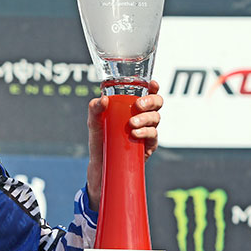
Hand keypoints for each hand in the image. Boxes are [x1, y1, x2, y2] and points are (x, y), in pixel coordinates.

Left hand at [85, 80, 162, 210]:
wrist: (101, 166)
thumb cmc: (99, 141)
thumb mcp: (93, 124)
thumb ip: (94, 110)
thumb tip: (102, 99)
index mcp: (131, 108)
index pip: (147, 93)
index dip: (153, 87)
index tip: (152, 84)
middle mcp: (142, 117)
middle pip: (157, 104)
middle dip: (151, 101)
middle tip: (138, 105)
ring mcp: (147, 131)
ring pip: (156, 119)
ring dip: (146, 118)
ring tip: (132, 124)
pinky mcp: (148, 146)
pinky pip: (154, 136)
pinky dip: (146, 133)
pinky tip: (135, 134)